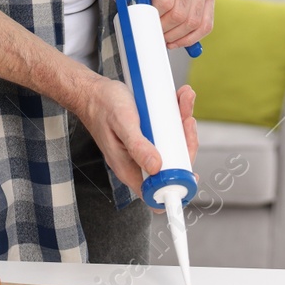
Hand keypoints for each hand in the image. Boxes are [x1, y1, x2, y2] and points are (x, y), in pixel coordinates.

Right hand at [74, 77, 202, 195]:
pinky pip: (170, 131)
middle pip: (174, 166)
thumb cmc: (102, 107)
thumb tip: (157, 167)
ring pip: (175, 146)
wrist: (93, 92)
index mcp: (130, 169)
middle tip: (186, 120)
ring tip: (184, 101)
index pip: (158, 191)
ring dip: (184, 124)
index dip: (178, 187)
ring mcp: (147, 149)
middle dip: (187, 142)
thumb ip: (137, 147)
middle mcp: (140, 162)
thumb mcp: (122, 124)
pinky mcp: (151, 135)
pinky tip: (179, 100)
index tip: (191, 172)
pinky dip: (178, 115)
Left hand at [131, 0, 214, 49]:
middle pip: (180, 14)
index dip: (154, 18)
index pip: (165, 0)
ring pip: (194, 21)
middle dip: (165, 30)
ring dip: (178, 37)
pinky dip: (193, 37)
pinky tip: (179, 40)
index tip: (145, 24)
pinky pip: (206, 23)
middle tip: (153, 35)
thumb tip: (125, 6)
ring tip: (164, 39)